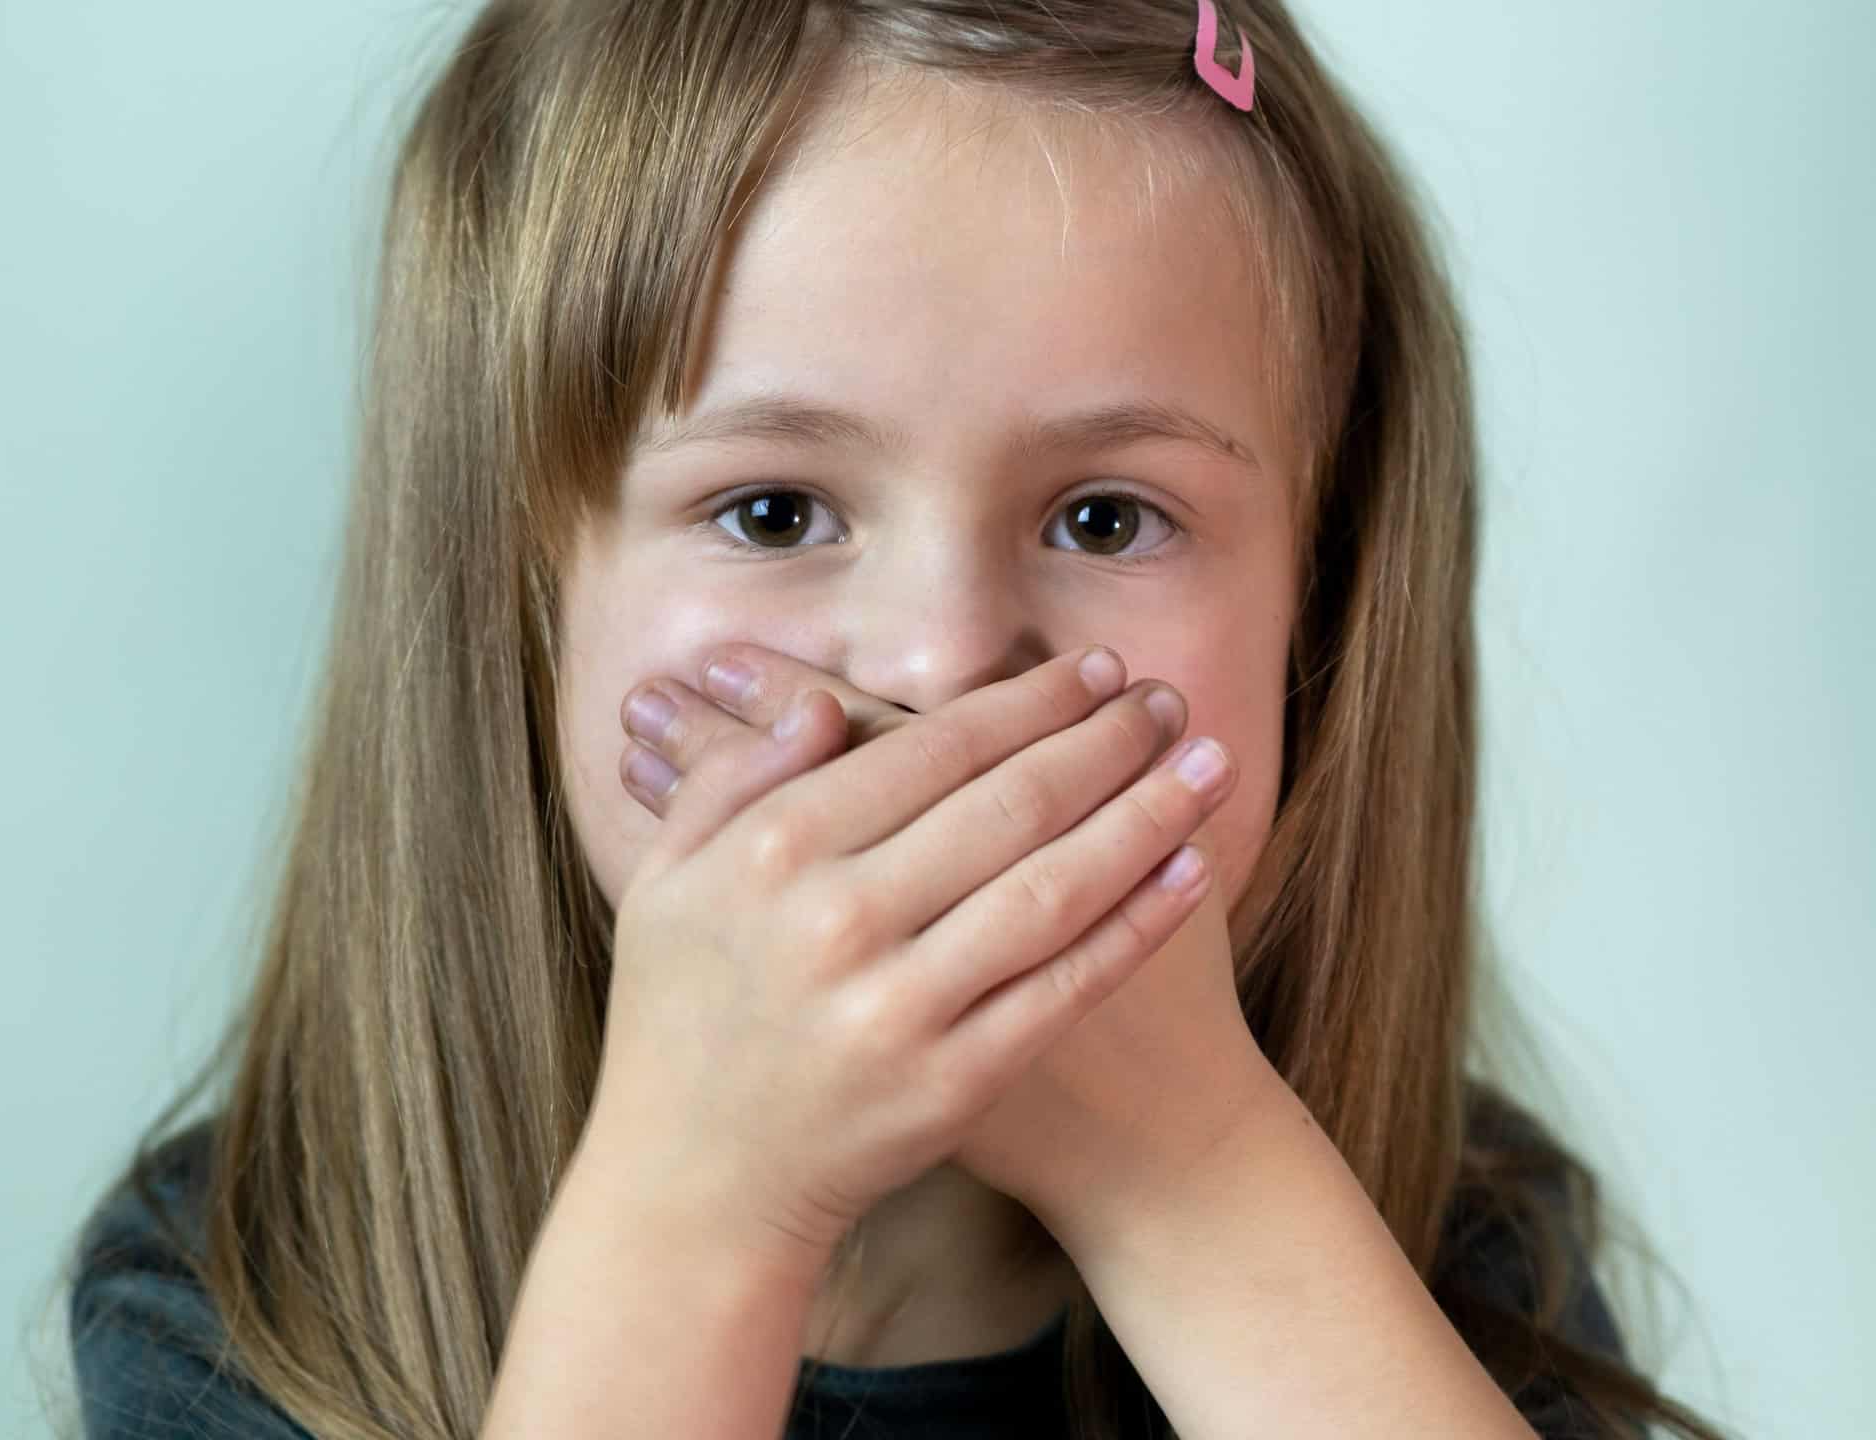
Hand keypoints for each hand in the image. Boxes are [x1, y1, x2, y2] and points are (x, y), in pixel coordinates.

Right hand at [614, 644, 1282, 1243]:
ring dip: (1146, 816)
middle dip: (1105, 740)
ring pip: (1053, 887)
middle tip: (1167, 699)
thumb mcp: (665, 884)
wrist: (694, 1187)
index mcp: (773, 854)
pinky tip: (1192, 870)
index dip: (1027, 701)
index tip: (1094, 670)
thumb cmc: (680, 1020)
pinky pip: (1065, 987)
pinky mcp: (952, 1083)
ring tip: (1210, 763)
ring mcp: (901, 1008)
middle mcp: (839, 923)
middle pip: (1008, 805)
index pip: (931, 749)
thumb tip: (819, 703)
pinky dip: (1137, 926)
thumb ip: (731, 782)